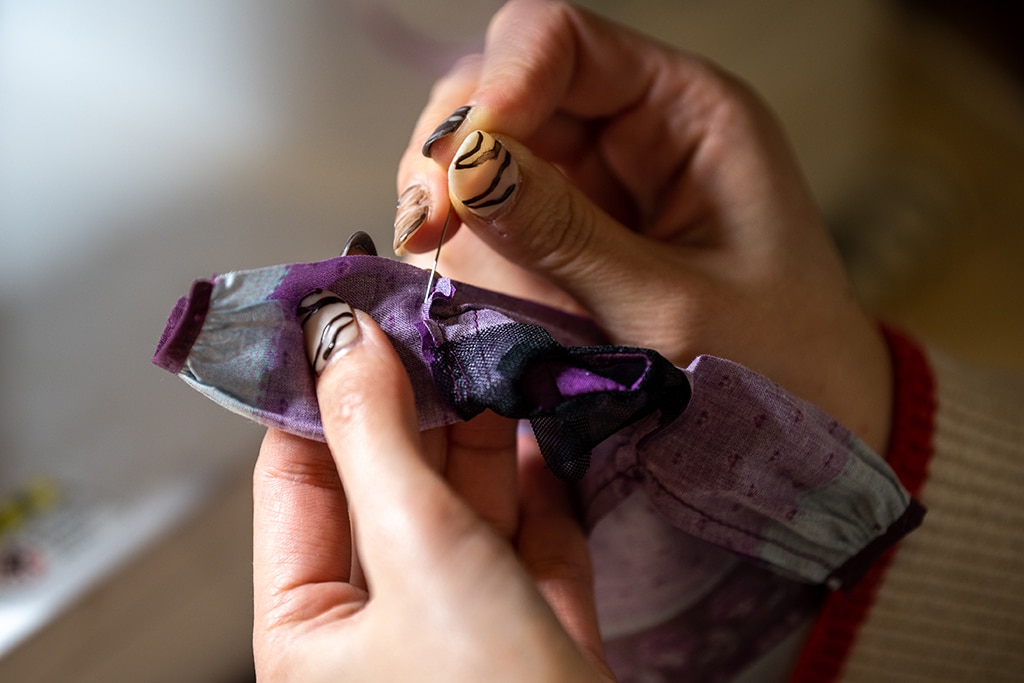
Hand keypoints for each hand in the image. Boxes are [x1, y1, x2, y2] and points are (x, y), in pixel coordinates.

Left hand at [252, 304, 613, 681]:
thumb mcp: (418, 553)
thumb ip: (377, 437)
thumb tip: (340, 335)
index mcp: (310, 625)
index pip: (297, 477)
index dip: (317, 387)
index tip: (343, 306)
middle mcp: (381, 626)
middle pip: (387, 482)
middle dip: (415, 399)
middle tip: (440, 314)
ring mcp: (465, 629)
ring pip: (465, 507)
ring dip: (482, 430)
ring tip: (494, 348)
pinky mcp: (539, 633)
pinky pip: (531, 543)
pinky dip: (538, 486)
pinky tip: (542, 426)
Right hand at [393, 0, 891, 453]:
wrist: (808, 433)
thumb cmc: (779, 367)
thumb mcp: (673, 306)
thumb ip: (565, 234)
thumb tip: (465, 167)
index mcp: (687, 114)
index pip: (563, 43)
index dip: (499, 84)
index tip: (460, 169)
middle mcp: (632, 136)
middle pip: (501, 94)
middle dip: (454, 156)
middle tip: (425, 231)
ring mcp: (593, 191)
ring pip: (481, 164)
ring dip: (453, 216)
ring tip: (450, 275)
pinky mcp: (565, 246)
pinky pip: (489, 229)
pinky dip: (467, 262)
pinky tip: (476, 300)